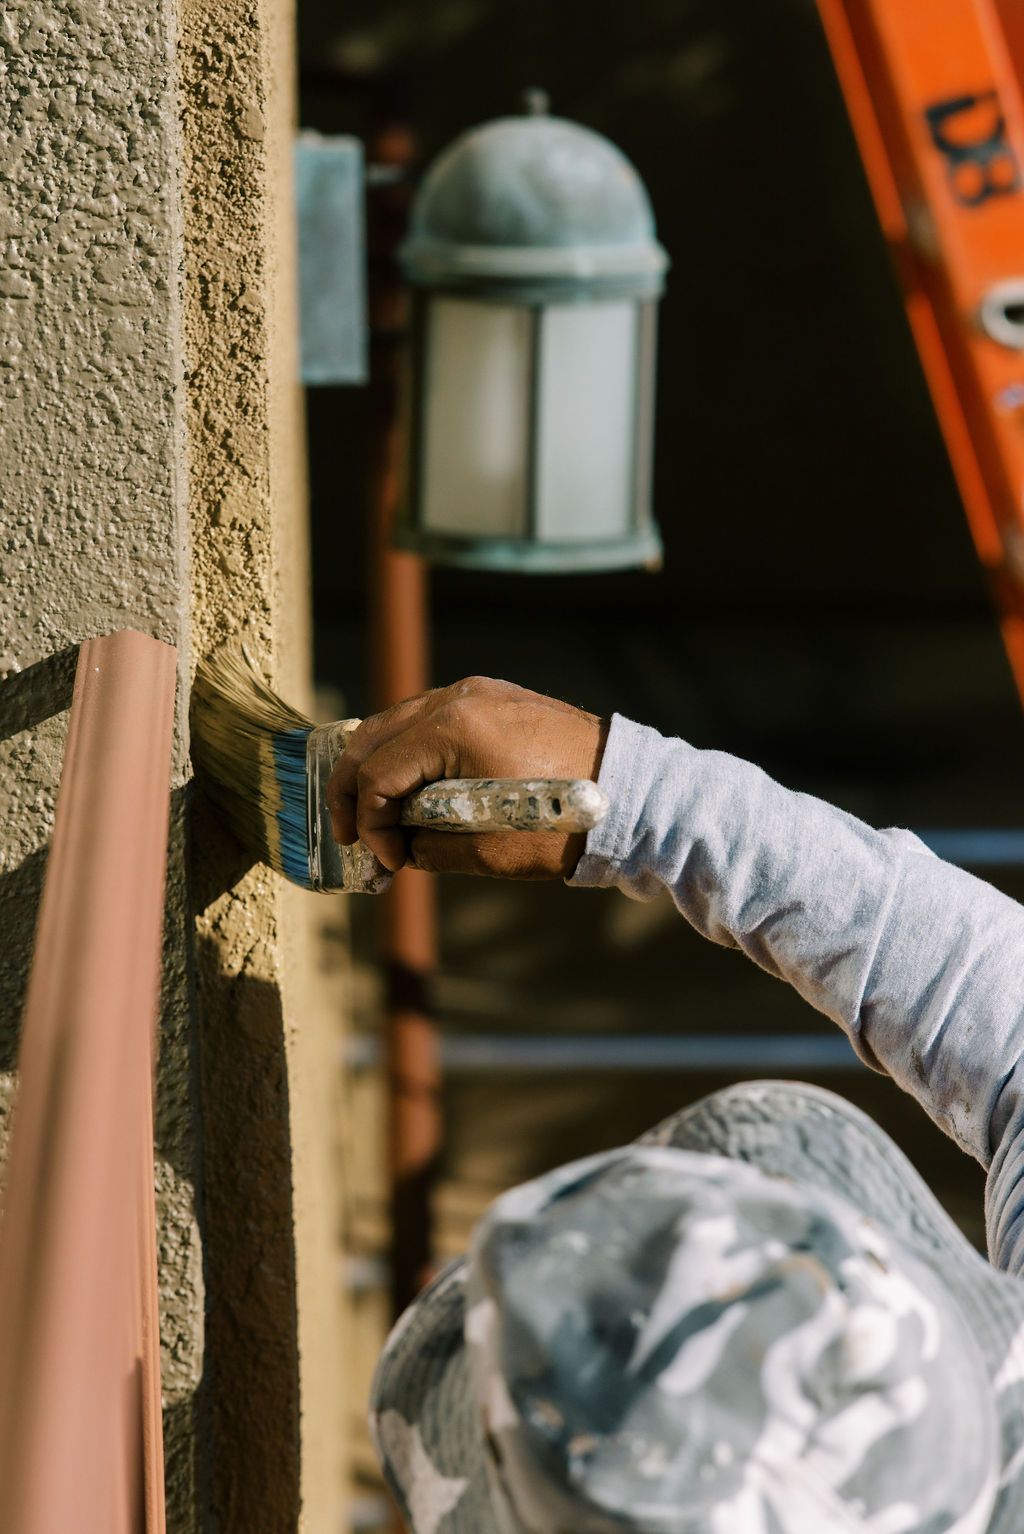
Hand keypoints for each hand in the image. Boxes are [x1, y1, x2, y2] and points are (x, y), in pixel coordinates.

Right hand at [325, 676, 607, 878]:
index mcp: (452, 728)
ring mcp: (476, 692)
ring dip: (377, 768)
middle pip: (372, 738)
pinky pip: (430, 720)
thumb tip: (396, 846)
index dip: (370, 824)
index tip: (388, 862)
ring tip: (373, 814)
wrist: (630, 793)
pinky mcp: (493, 699)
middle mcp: (457, 697)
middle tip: (349, 833)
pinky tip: (409, 787)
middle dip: (353, 789)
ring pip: (396, 724)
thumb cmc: (561, 825)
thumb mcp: (486, 849)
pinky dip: (410, 753)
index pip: (378, 774)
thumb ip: (426, 845)